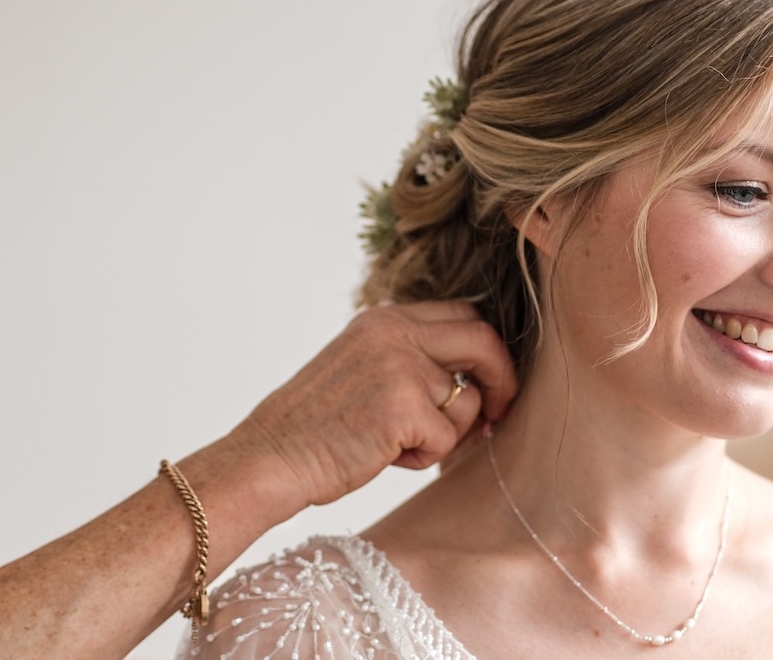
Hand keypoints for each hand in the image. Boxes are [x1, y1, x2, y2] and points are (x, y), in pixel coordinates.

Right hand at [216, 302, 516, 513]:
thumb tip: (473, 379)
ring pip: (465, 403)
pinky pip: (446, 439)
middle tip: (499, 415)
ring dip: (441, 434)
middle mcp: (395, 333)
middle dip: (502, 379)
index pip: (462, 314)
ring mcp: (402, 367)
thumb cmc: (313, 427)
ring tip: (392, 444)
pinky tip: (383, 457)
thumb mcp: (360, 367)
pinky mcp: (405, 407)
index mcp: (384, 320)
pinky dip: (422, 458)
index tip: (488, 383)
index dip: (485, 349)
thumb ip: (408, 357)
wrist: (270, 458)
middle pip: (482, 341)